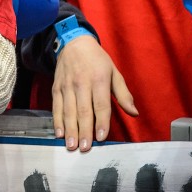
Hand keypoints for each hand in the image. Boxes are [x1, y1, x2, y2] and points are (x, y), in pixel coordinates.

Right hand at [51, 35, 136, 151]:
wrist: (73, 43)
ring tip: (72, 145)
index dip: (101, 122)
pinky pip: (56, 107)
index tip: (101, 137)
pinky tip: (59, 133)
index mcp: (99, 80)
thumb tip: (134, 113)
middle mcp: (81, 83)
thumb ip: (123, 94)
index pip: (100, 104)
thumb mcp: (114, 72)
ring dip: (70, 129)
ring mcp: (67, 86)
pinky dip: (57, 121)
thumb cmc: (97, 60)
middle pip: (83, 110)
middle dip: (84, 131)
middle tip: (85, 148)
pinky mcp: (56, 88)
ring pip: (68, 111)